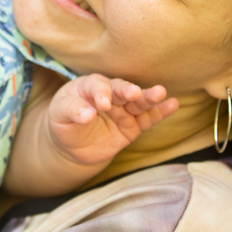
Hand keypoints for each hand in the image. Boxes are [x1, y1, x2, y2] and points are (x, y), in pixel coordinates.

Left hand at [48, 74, 177, 166]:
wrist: (72, 145)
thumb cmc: (63, 122)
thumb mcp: (59, 114)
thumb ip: (71, 110)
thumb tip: (88, 115)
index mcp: (89, 86)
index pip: (96, 86)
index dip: (100, 93)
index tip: (103, 104)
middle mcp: (110, 94)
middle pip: (120, 89)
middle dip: (127, 90)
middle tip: (133, 93)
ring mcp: (124, 109)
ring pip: (138, 102)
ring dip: (149, 97)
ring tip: (160, 92)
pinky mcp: (134, 125)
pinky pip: (148, 118)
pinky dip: (160, 112)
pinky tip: (172, 104)